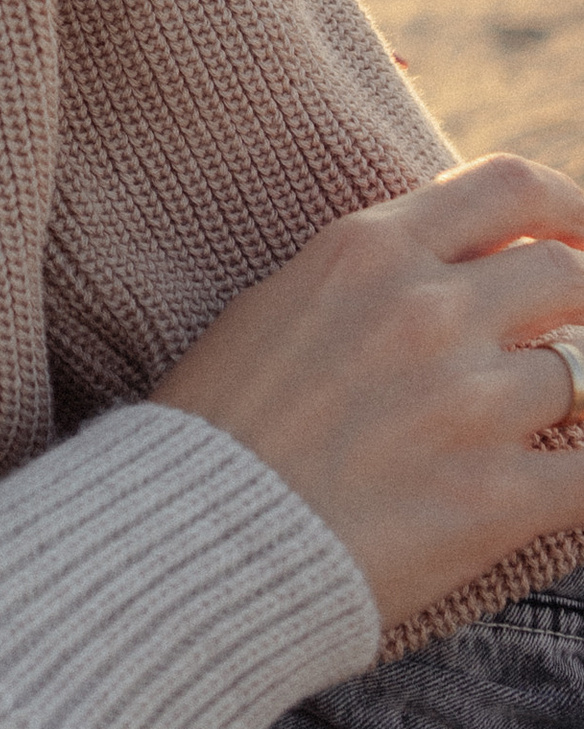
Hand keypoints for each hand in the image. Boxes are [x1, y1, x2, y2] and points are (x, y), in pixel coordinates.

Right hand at [153, 154, 583, 626]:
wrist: (184, 540)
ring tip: (521, 436)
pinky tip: (564, 488)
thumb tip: (446, 265)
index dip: (570, 207)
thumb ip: (367, 275)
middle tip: (574, 337)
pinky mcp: (496, 497)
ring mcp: (468, 403)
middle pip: (567, 275)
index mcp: (367, 252)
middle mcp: (427, 311)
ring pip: (583, 380)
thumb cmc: (214, 430)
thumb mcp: (277, 306)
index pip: (510, 188)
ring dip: (562, 407)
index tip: (578, 237)